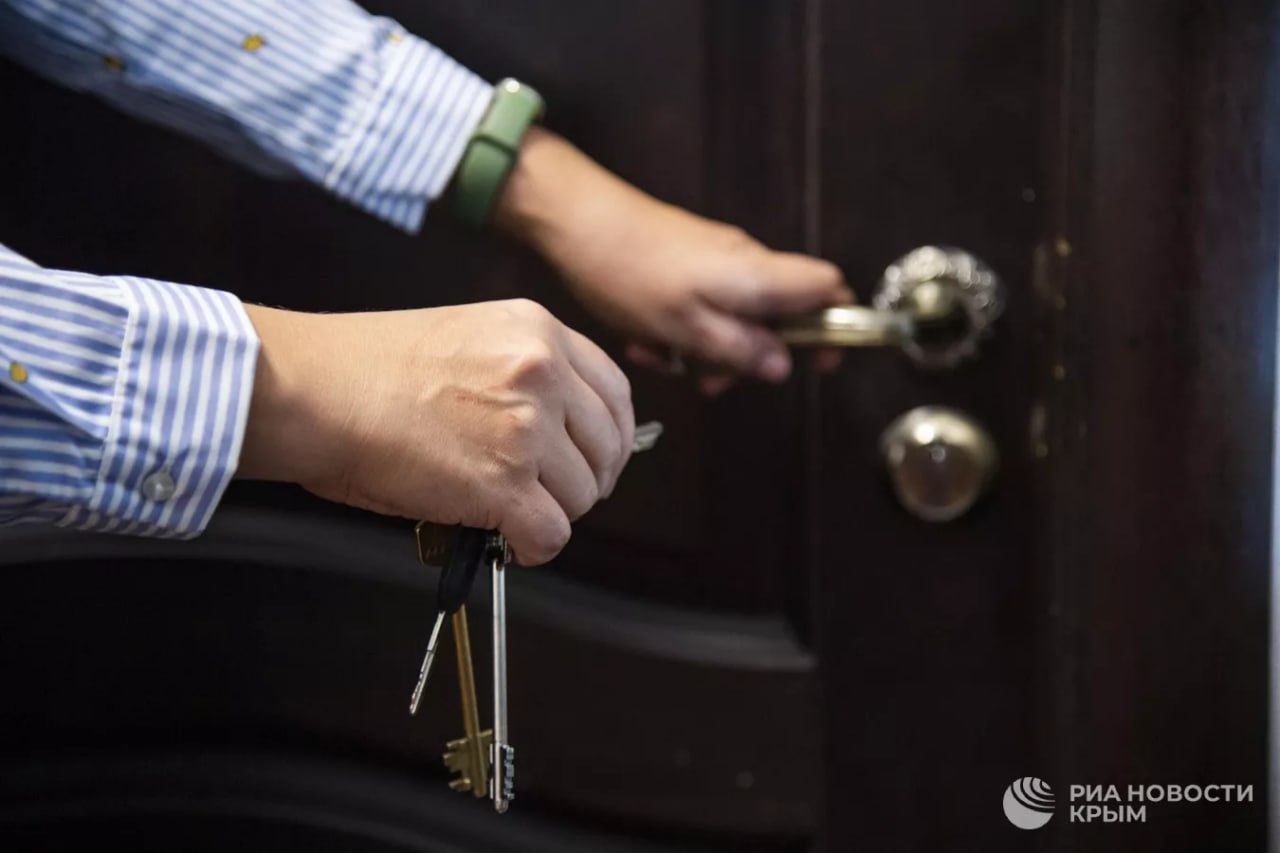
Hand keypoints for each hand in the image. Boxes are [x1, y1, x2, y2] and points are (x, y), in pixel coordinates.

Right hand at [237, 300, 634, 564]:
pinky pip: (552, 535)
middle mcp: (544, 374)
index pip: (615, 393)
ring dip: (552, 513)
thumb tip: (553, 433)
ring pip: (582, 497)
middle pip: (606, 450)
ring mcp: (527, 430)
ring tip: (512, 514)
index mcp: (538, 330)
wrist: (314, 390)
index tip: (591, 459)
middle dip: (584, 481)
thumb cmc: (364, 369)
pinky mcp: (504, 485)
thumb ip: (521, 373)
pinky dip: (533, 548)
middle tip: (550, 496)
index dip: (608, 437)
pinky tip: (510, 542)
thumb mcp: (465, 338)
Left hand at [495, 128, 852, 392]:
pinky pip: (700, 303)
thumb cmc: (630, 274)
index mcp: (758, 275)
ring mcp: (715, 257)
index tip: (819, 360)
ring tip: (663, 360)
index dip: (836, 325)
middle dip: (750, 354)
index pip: (830, 287)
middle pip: (780, 314)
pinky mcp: (686, 257)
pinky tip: (643, 338)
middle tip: (710, 380)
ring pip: (734, 315)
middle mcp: (747, 260)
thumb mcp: (687, 328)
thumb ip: (741, 349)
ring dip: (705, 347)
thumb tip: (783, 366)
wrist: (574, 218)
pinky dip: (680, 327)